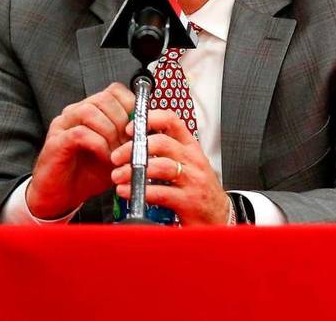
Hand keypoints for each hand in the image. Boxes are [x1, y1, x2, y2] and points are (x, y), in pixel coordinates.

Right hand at [26, 83, 135, 219]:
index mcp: (92, 110)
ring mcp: (64, 125)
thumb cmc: (89, 174)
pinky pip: (80, 133)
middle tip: (128, 143)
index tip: (140, 127)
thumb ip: (132, 139)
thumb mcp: (118, 154)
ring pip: (91, 111)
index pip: (115, 91)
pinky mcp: (56, 141)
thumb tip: (155, 130)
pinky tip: (104, 158)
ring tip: (117, 152)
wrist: (61, 197)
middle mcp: (76, 112)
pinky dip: (99, 145)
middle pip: (104, 98)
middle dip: (123, 121)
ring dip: (110, 132)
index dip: (132, 106)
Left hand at [110, 109, 229, 225]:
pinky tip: (126, 191)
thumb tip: (135, 143)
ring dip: (133, 170)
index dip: (150, 120)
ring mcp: (192, 180)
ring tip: (117, 176)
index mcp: (191, 148)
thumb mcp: (188, 164)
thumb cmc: (199, 189)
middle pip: (162, 142)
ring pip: (160, 166)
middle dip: (134, 148)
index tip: (130, 128)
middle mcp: (193, 160)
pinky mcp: (188, 201)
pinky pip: (160, 192)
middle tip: (116, 157)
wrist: (219, 216)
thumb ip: (167, 152)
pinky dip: (139, 191)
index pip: (173, 122)